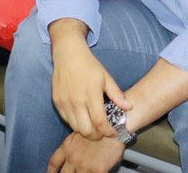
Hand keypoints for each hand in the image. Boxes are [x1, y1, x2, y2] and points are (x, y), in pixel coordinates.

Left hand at [48, 132, 124, 172]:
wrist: (114, 125)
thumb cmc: (100, 128)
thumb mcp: (80, 133)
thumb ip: (73, 146)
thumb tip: (73, 157)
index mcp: (67, 147)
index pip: (54, 163)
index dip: (51, 171)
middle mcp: (73, 157)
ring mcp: (84, 165)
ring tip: (85, 172)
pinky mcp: (97, 170)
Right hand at [49, 23, 129, 140]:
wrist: (67, 53)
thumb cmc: (88, 64)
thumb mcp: (106, 77)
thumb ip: (117, 94)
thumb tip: (129, 107)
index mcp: (91, 94)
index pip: (100, 123)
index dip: (108, 132)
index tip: (113, 132)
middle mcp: (76, 101)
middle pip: (86, 131)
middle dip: (97, 135)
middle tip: (102, 131)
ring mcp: (65, 102)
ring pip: (75, 127)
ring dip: (85, 130)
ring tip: (93, 125)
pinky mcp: (57, 102)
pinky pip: (67, 119)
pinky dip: (75, 122)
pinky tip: (82, 117)